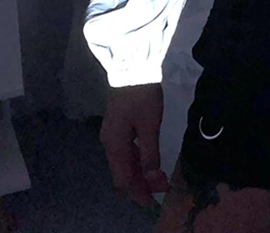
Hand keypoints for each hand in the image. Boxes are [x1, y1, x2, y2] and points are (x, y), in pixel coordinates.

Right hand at [99, 83, 171, 209]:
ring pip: (124, 162)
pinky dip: (137, 159)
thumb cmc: (142, 97)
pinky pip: (126, 150)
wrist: (132, 68)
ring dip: (139, 172)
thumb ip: (150, 154)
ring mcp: (112, 134)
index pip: (123, 179)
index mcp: (114, 146)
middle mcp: (109, 143)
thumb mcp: (150, 126)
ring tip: (157, 179)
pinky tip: (148, 160)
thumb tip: (153, 179)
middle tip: (160, 190)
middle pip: (122, 172)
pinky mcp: (118, 125)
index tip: (154, 201)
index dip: (138, 193)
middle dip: (140, 184)